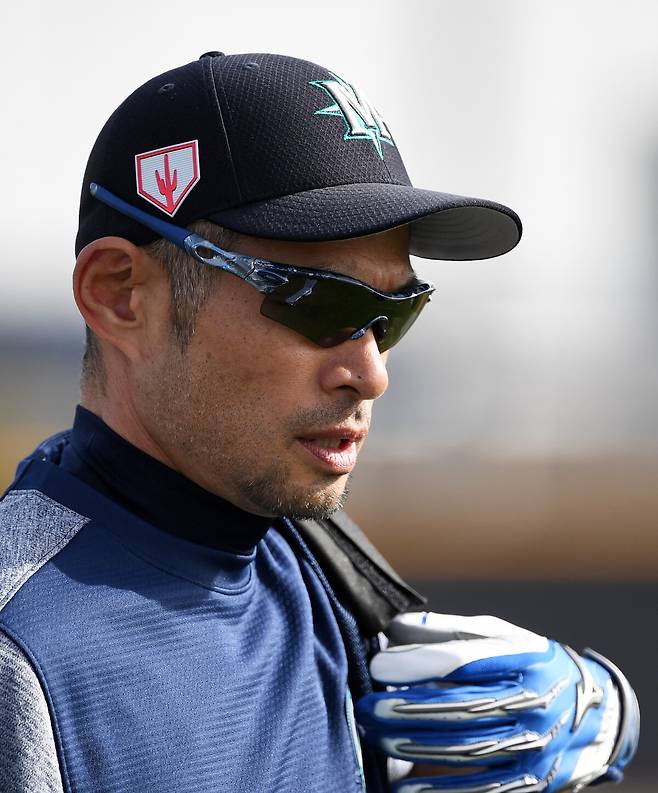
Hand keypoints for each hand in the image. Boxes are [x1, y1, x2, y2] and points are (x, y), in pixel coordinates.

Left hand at [356, 612, 638, 791]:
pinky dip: (439, 790)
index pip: (464, 660)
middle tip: (364, 708)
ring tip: (374, 736)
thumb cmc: (531, 665)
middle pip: (460, 709)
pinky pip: (480, 790)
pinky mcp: (533, 782)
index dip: (417, 664)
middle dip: (405, 710)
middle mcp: (533, 703)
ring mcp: (535, 747)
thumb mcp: (502, 636)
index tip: (379, 666)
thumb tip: (396, 626)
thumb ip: (450, 631)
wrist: (595, 715)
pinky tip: (404, 785)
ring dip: (412, 746)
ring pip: (466, 750)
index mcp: (523, 659)